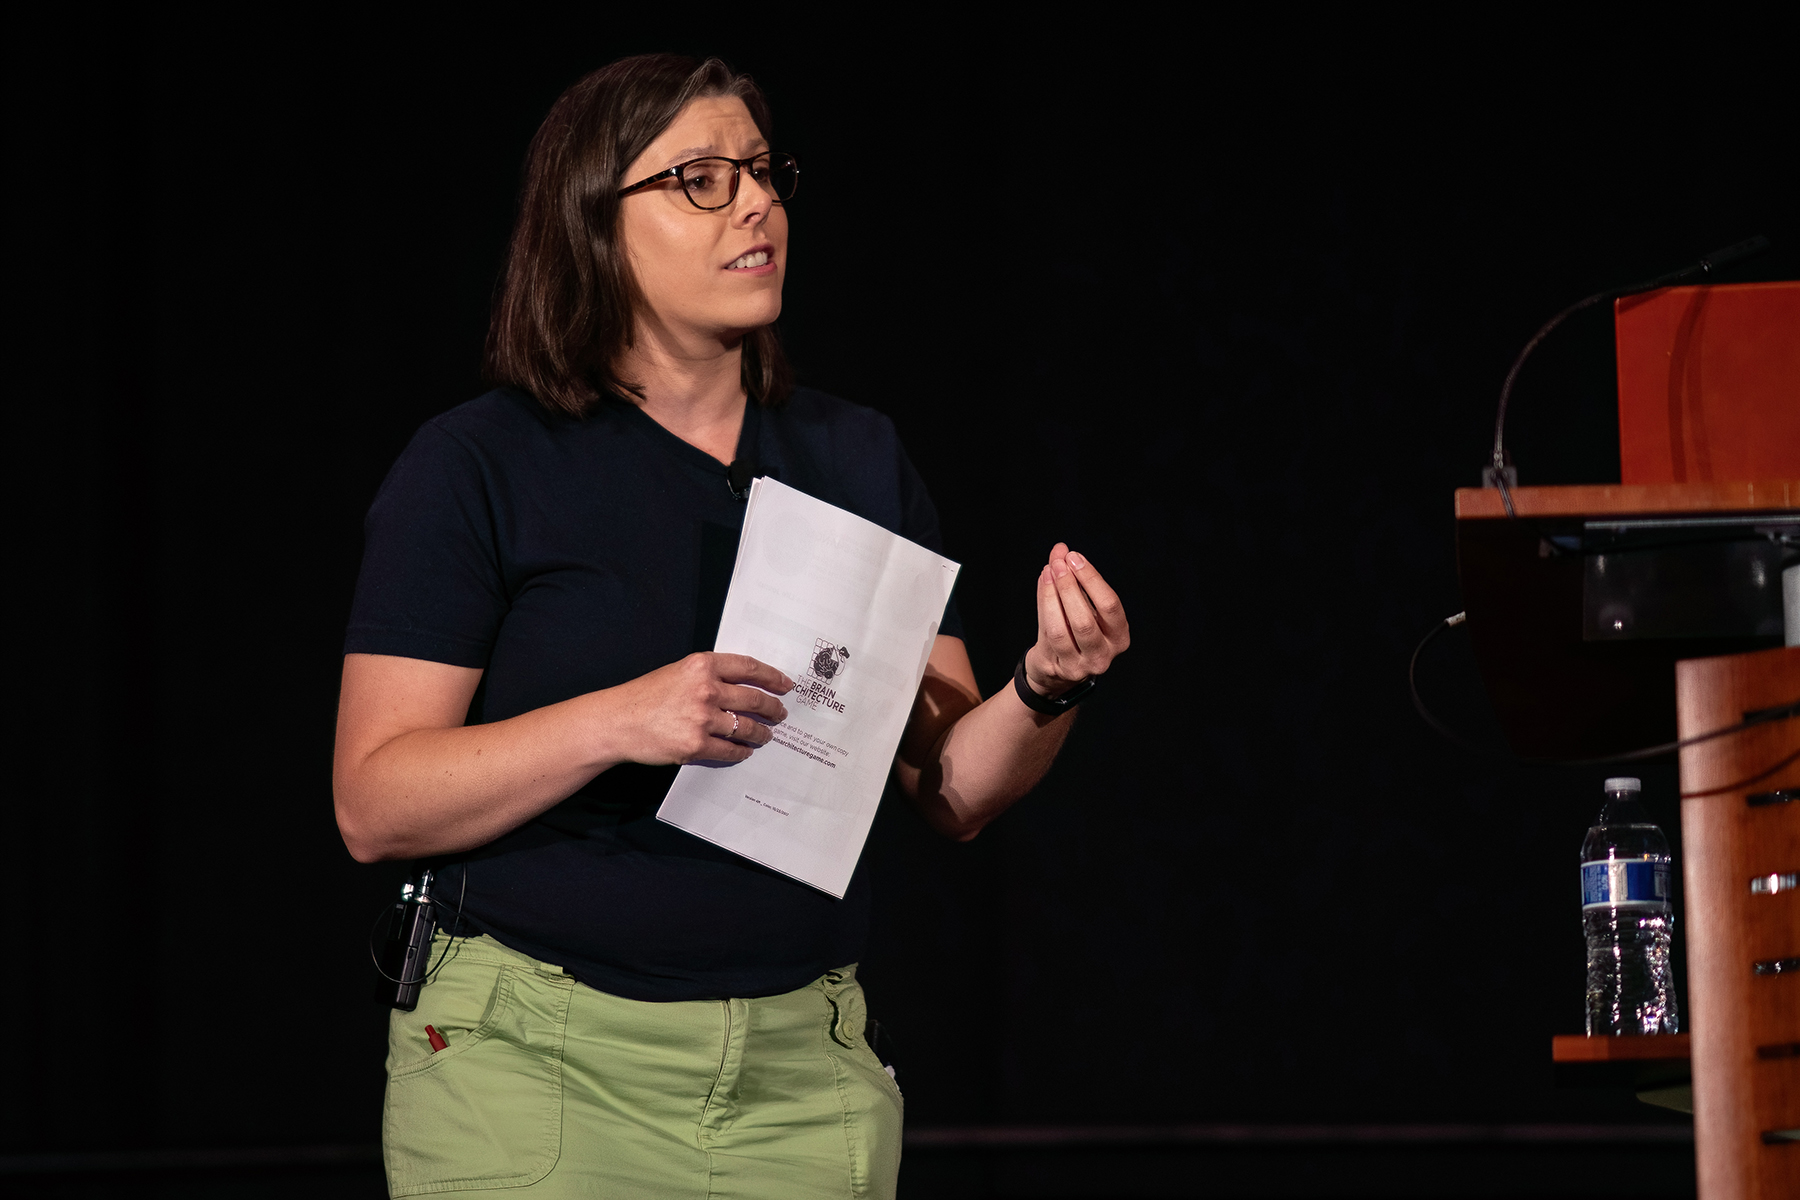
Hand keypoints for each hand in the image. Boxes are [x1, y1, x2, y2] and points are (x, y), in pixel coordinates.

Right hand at [612, 652, 793, 764]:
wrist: (618, 721)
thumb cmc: (646, 696)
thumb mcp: (678, 672)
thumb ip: (708, 675)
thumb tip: (743, 686)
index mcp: (702, 665)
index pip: (749, 668)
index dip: (773, 677)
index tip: (785, 685)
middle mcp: (706, 689)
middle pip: (754, 699)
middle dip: (773, 708)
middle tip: (781, 714)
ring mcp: (702, 718)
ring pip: (746, 727)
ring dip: (761, 733)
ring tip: (765, 735)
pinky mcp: (695, 745)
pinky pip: (730, 750)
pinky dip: (741, 752)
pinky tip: (745, 751)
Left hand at [1023, 543, 1129, 698]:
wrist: (1056, 668)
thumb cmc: (1073, 630)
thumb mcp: (1081, 605)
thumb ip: (1073, 579)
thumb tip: (1060, 549)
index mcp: (1119, 636)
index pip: (1110, 605)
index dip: (1091, 579)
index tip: (1074, 557)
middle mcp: (1104, 654)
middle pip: (1085, 619)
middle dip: (1069, 586)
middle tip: (1058, 563)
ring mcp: (1081, 666)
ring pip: (1063, 629)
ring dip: (1053, 595)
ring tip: (1048, 571)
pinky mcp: (1059, 669)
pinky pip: (1048, 634)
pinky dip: (1044, 605)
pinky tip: (1043, 584)